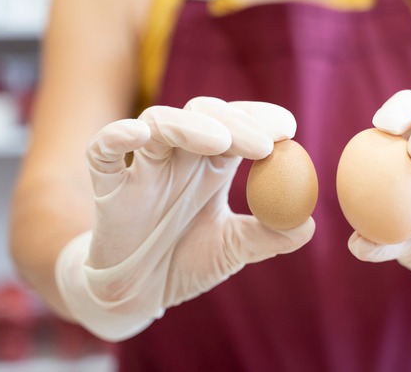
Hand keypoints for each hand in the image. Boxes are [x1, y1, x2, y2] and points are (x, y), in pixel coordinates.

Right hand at [56, 98, 314, 340]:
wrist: (138, 295)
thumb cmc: (185, 261)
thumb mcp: (233, 249)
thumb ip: (269, 236)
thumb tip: (308, 225)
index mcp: (212, 165)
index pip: (238, 125)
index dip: (261, 120)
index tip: (289, 130)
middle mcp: (179, 156)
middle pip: (204, 115)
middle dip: (235, 122)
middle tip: (263, 143)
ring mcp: (142, 166)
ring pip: (160, 123)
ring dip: (190, 126)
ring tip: (220, 142)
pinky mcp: (108, 185)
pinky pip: (102, 150)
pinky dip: (117, 136)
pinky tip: (138, 134)